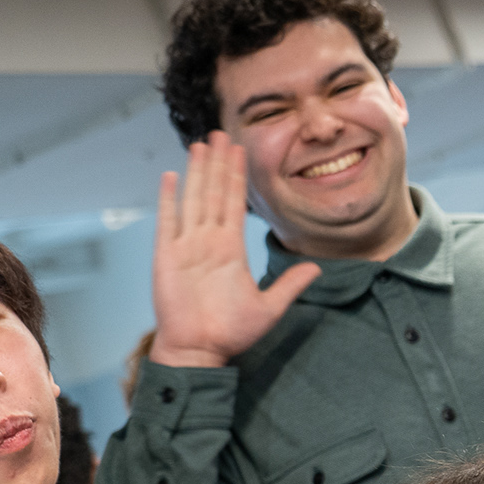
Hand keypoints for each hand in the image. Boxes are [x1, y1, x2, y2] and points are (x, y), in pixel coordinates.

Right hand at [150, 131, 320, 368]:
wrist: (200, 350)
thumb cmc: (231, 333)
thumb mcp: (270, 307)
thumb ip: (290, 285)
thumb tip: (317, 267)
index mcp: (231, 250)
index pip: (235, 203)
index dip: (237, 177)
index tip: (240, 151)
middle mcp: (209, 242)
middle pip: (213, 192)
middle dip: (218, 163)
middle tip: (221, 133)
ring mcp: (186, 246)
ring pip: (193, 198)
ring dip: (196, 171)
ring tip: (200, 144)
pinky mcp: (166, 255)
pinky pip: (168, 221)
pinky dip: (168, 198)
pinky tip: (171, 175)